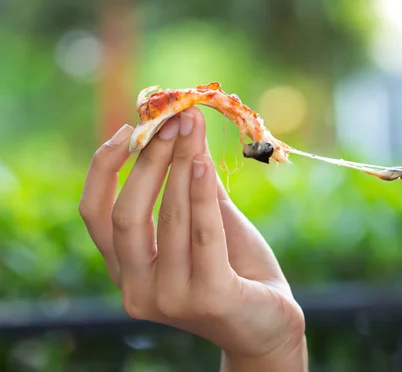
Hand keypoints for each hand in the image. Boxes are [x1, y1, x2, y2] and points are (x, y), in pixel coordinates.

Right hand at [79, 107, 306, 370]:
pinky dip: (203, 194)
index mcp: (126, 271)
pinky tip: (204, 163)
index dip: (104, 168)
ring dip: (181, 165)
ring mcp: (170, 298)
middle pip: (126, 213)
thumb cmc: (234, 269)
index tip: (129, 128)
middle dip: (149, 160)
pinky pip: (203, 234)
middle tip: (172, 120)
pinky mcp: (208, 298)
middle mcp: (137, 290)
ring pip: (169, 219)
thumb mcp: (206, 222)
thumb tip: (182, 128)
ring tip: (192, 128)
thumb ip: (190, 185)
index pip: (94, 214)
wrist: (269, 321)